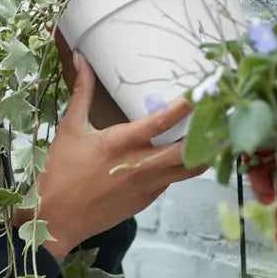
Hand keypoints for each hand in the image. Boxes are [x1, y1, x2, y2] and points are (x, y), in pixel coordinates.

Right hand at [19, 53, 204, 259]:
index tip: (201, 91)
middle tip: (220, 115)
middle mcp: (140, 165)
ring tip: (215, 135)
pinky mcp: (147, 200)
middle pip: (187, 150)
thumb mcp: (70, 128)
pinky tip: (182, 155)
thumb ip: (82, 92)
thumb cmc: (60, 171)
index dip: (185, 106)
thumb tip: (80, 58)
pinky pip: (171, 180)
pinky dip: (180, 167)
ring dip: (202, 152)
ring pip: (188, 170)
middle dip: (206, 133)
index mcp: (120, 143)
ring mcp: (147, 186)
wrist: (56, 218)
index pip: (161, 121)